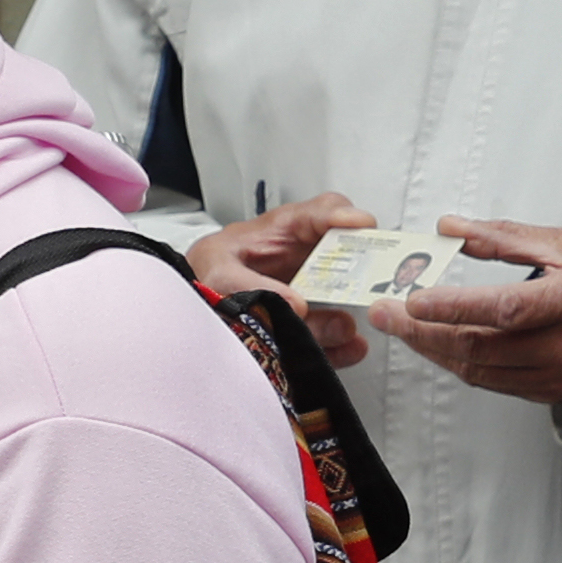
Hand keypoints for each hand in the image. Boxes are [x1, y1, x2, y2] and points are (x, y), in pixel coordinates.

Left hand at [191, 192, 376, 369]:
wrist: (189, 303)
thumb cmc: (204, 272)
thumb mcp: (217, 271)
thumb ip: (250, 284)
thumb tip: (296, 305)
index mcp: (283, 231)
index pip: (322, 212)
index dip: (345, 216)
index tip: (364, 227)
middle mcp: (303, 258)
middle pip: (346, 255)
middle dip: (363, 268)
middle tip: (372, 283)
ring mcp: (309, 290)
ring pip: (341, 299)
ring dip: (348, 313)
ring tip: (345, 329)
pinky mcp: (306, 322)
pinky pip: (330, 332)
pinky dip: (341, 343)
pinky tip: (346, 349)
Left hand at [373, 217, 561, 414]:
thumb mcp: (561, 244)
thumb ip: (502, 237)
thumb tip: (449, 227)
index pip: (507, 309)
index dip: (456, 307)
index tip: (413, 300)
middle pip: (483, 347)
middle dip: (425, 331)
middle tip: (386, 313)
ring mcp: (559, 375)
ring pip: (481, 371)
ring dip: (435, 350)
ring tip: (402, 327)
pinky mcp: (549, 393)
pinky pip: (493, 383)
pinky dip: (459, 363)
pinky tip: (437, 344)